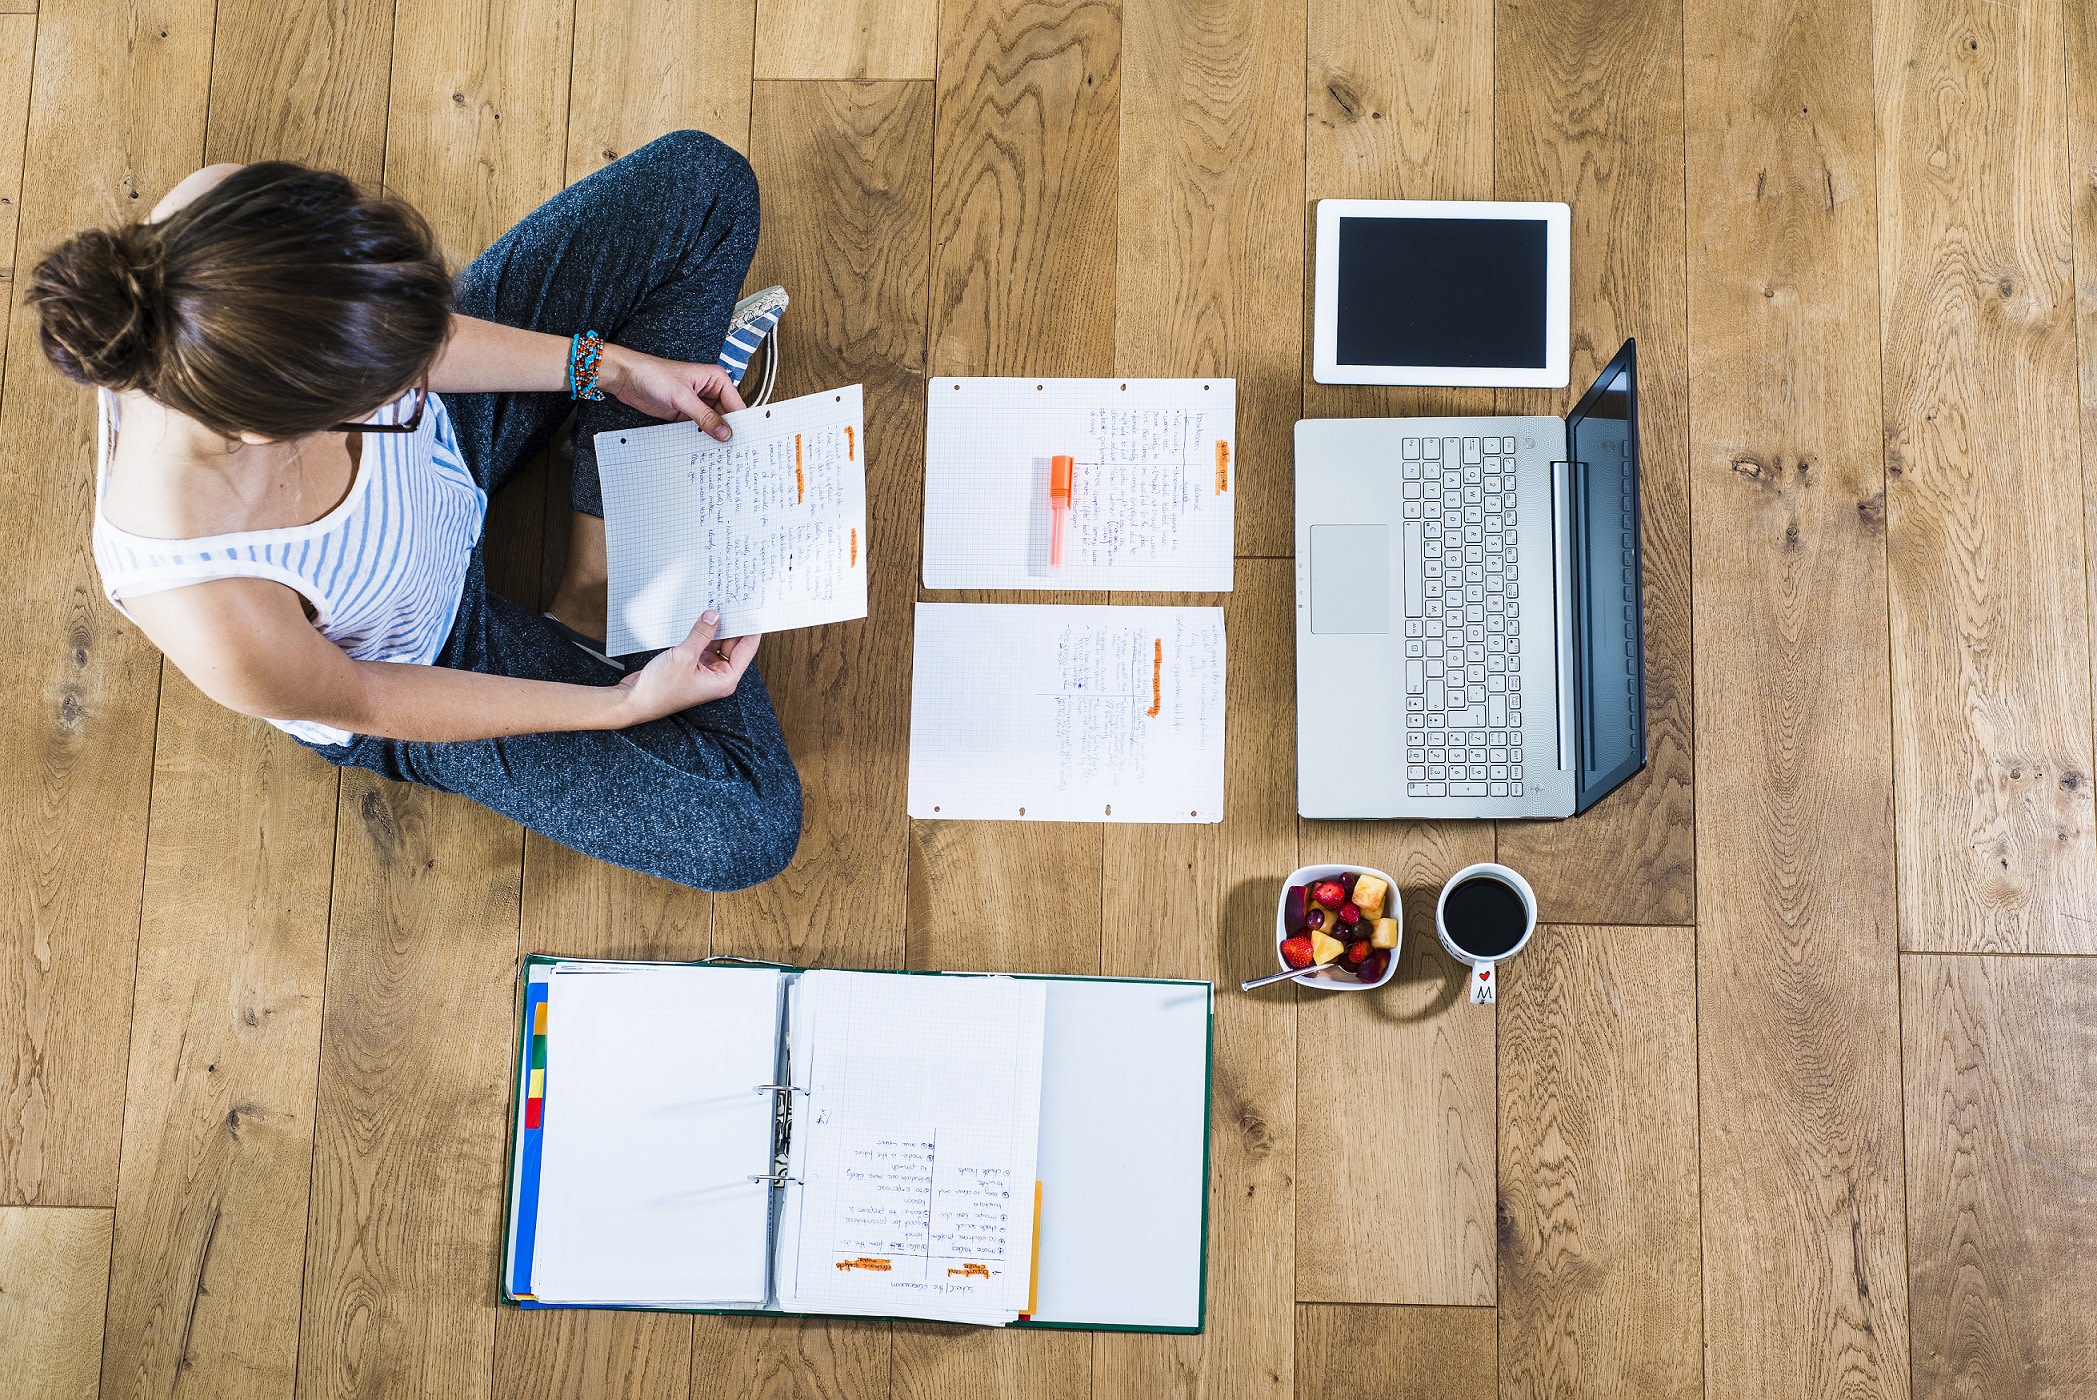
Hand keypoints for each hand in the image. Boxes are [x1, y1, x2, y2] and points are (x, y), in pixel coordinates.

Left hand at [598, 344, 746, 440]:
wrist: (628, 379)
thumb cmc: (652, 374)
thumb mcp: (682, 397)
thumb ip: (704, 416)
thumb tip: (724, 432)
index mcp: (715, 379)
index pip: (736, 404)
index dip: (740, 423)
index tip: (744, 440)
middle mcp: (710, 391)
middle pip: (727, 416)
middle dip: (728, 432)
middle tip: (733, 450)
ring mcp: (698, 404)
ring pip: (714, 425)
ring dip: (714, 437)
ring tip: (720, 452)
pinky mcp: (687, 414)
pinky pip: (699, 429)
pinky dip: (701, 438)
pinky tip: (704, 448)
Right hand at [613, 610, 760, 722]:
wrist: (635, 700)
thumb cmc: (660, 690)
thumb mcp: (684, 656)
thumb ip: (701, 634)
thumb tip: (714, 616)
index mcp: (725, 679)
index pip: (747, 649)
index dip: (751, 628)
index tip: (752, 609)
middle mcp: (718, 676)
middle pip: (733, 645)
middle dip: (731, 625)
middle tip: (731, 602)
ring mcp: (704, 671)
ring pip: (716, 644)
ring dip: (714, 628)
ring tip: (714, 606)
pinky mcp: (691, 666)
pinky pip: (702, 646)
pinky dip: (700, 634)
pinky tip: (698, 619)